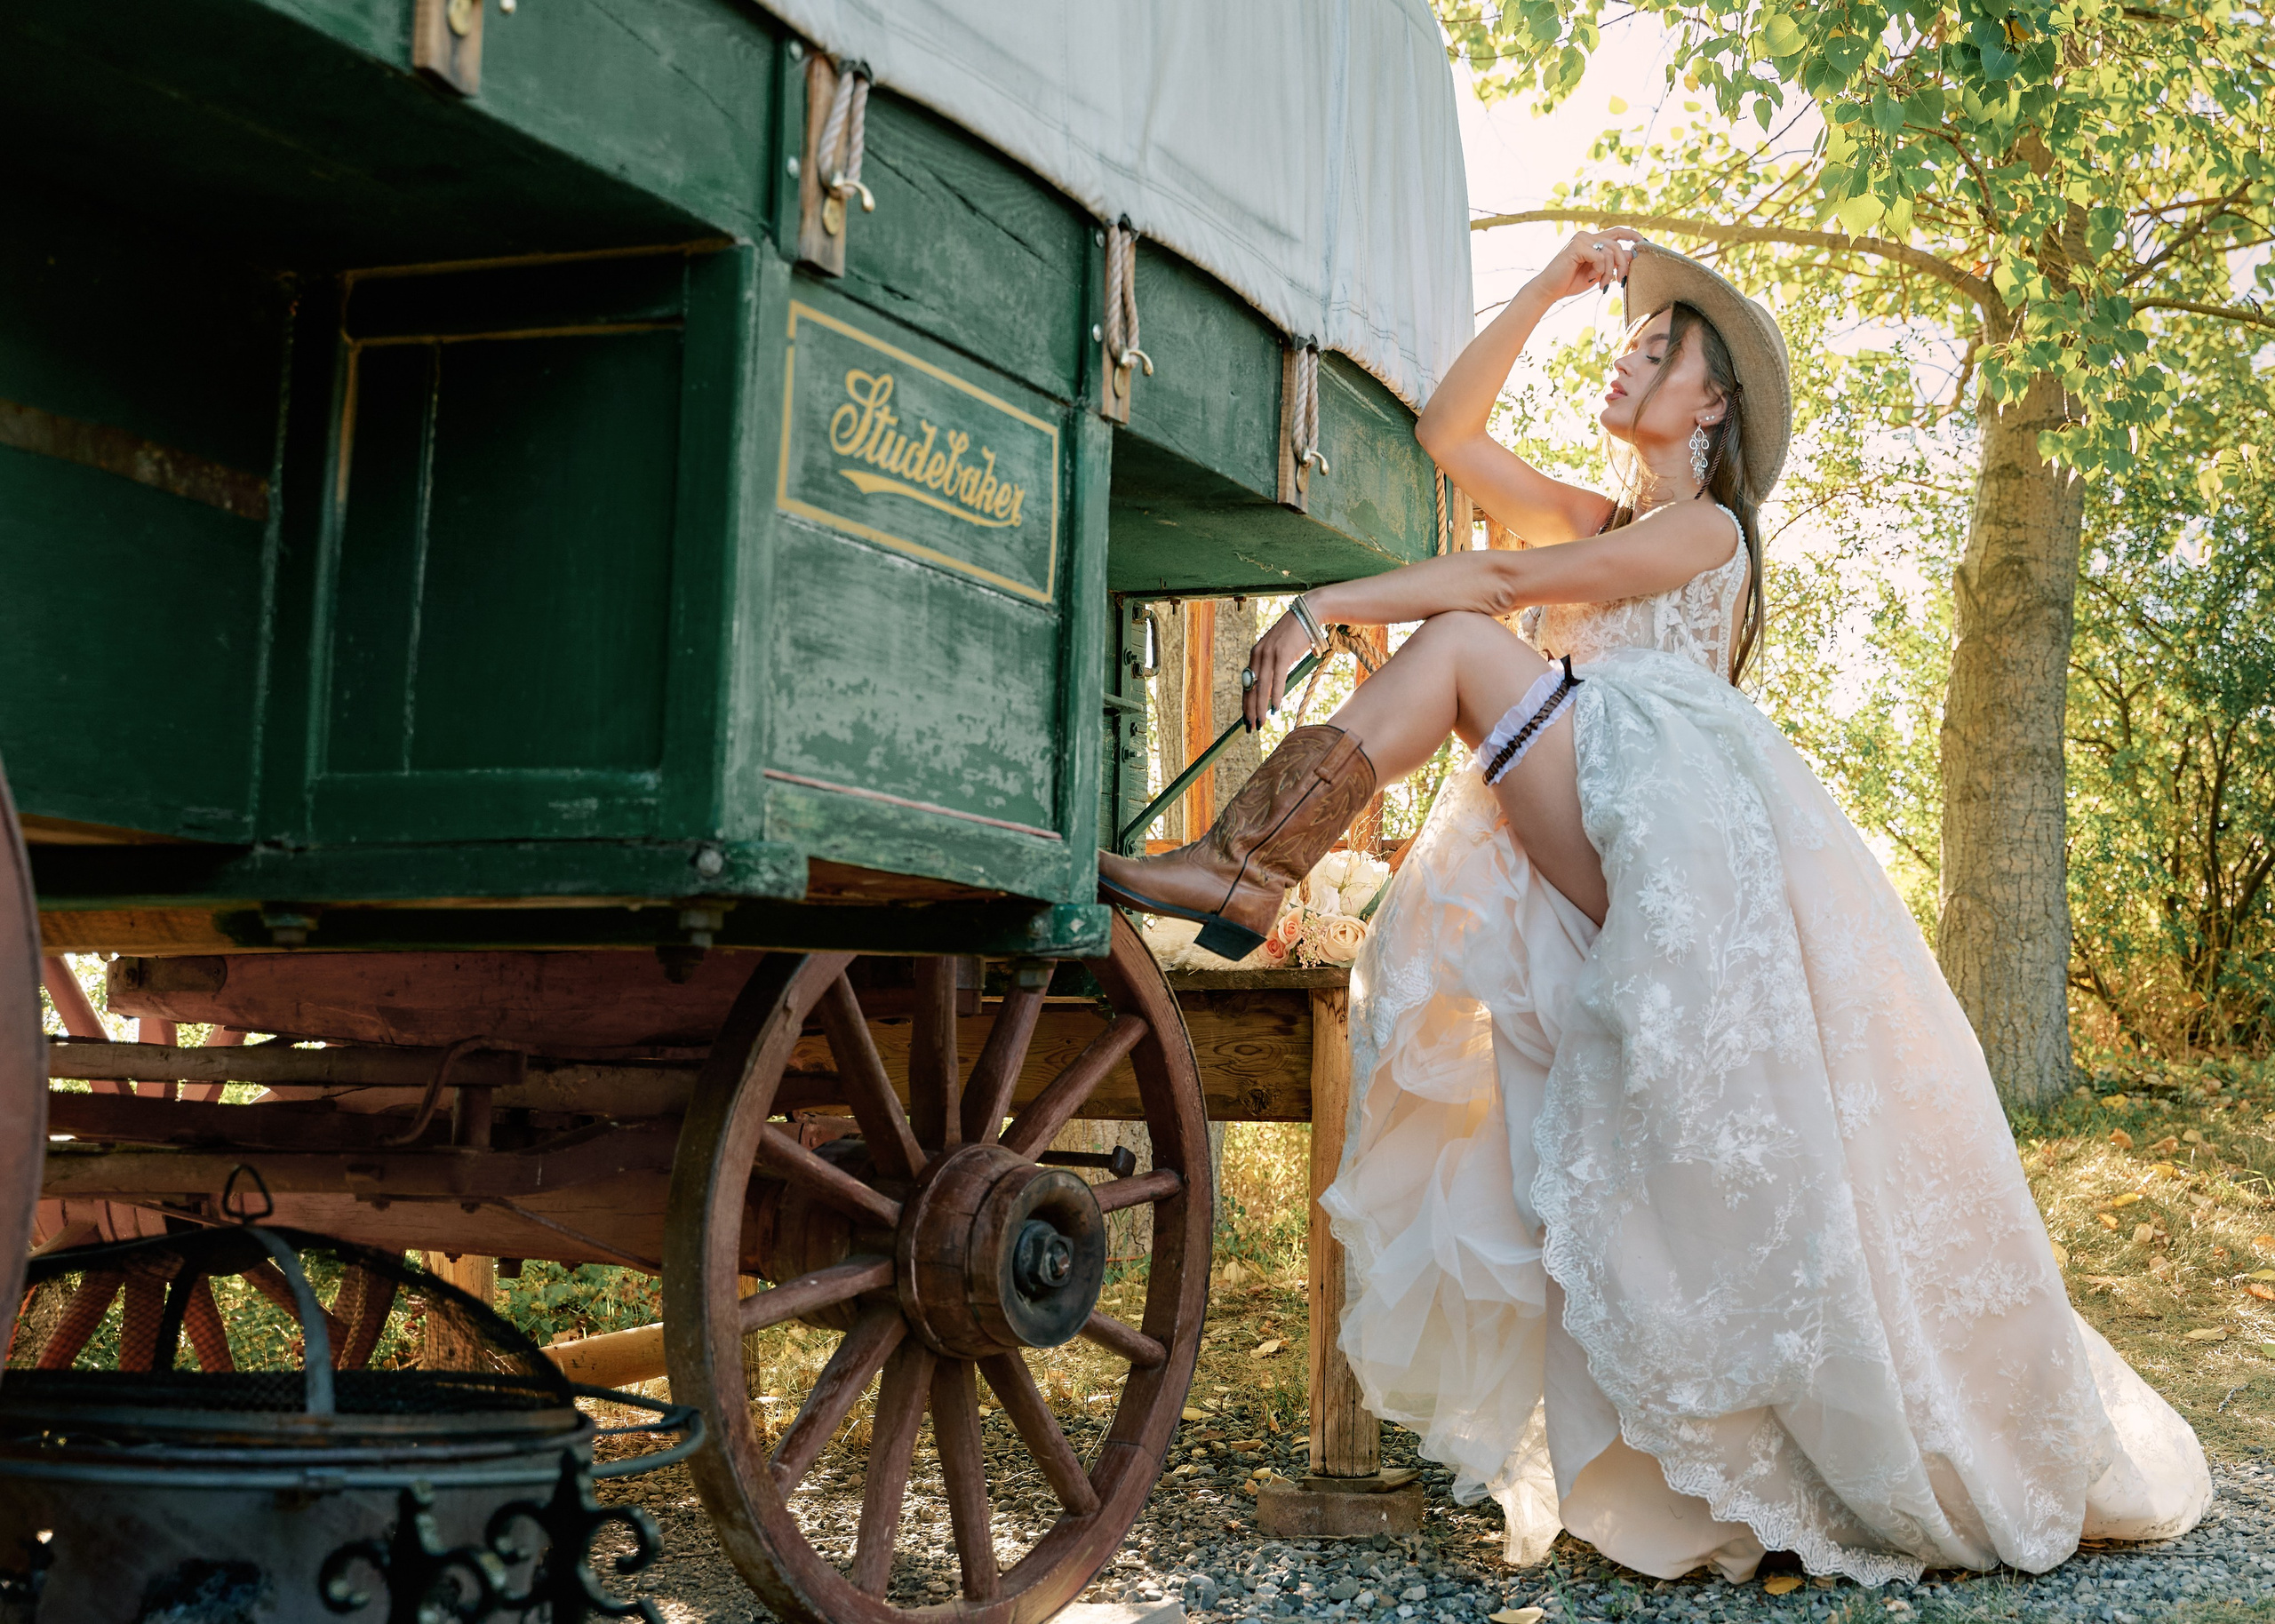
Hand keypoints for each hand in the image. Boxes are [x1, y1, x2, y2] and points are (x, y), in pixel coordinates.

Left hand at [1243, 610, 1313, 730]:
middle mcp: (1258, 654)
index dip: (1246, 703)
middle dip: (1250, 710)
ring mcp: (1269, 653)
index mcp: (1255, 654)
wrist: (1309, 613)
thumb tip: (1273, 688)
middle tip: (1251, 728)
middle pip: (1252, 688)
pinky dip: (1275, 695)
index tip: (1246, 718)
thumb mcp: (1280, 651)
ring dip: (1260, 708)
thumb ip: (1274, 667)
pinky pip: (1277, 679)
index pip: (1248, 683)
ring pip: (1262, 687)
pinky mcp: (1282, 653)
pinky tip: (1274, 709)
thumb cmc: (1297, 635)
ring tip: (1261, 723)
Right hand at [1529, 228, 1642, 303]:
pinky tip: (1592, 278)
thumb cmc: (1571, 282)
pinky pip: (1600, 256)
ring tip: (1602, 284)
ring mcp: (1581, 239)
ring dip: (1610, 272)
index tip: (1644, 243)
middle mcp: (1587, 236)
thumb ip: (1613, 263)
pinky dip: (1600, 270)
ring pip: (1611, 251)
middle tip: (1621, 281)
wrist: (1549, 290)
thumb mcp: (1598, 273)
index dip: (1632, 234)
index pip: (1617, 232)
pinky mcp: (1577, 246)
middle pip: (1618, 244)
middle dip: (1623, 264)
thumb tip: (1634, 254)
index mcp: (1592, 240)